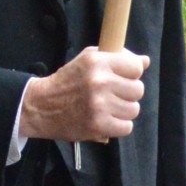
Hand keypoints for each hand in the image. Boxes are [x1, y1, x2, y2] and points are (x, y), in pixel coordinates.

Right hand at [19, 48, 147, 144]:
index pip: (136, 67)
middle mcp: (99, 82)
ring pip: (133, 110)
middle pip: (138, 90)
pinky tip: (105, 120)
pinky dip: (118, 126)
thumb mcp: (88, 60)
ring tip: (107, 109)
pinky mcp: (97, 125)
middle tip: (112, 96)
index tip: (122, 79)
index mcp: (98, 62)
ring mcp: (99, 105)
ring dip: (123, 111)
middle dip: (127, 94)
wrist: (40, 107)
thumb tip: (145, 61)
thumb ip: (117, 58)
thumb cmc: (67, 81)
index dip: (132, 74)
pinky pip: (126, 127)